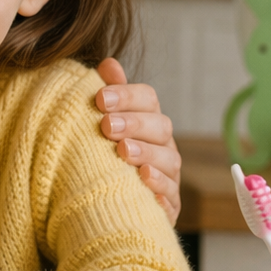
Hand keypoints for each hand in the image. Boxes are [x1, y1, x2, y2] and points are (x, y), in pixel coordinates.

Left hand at [96, 58, 181, 224]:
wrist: (105, 207)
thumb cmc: (104, 158)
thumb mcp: (103, 124)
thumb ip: (109, 95)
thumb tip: (108, 64)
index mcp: (148, 121)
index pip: (148, 99)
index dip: (127, 96)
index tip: (100, 98)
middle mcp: (163, 146)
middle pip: (160, 127)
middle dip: (134, 123)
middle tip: (107, 125)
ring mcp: (169, 175)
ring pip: (168, 160)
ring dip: (146, 153)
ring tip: (123, 151)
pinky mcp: (168, 206)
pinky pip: (170, 196)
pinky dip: (158, 186)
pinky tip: (142, 179)